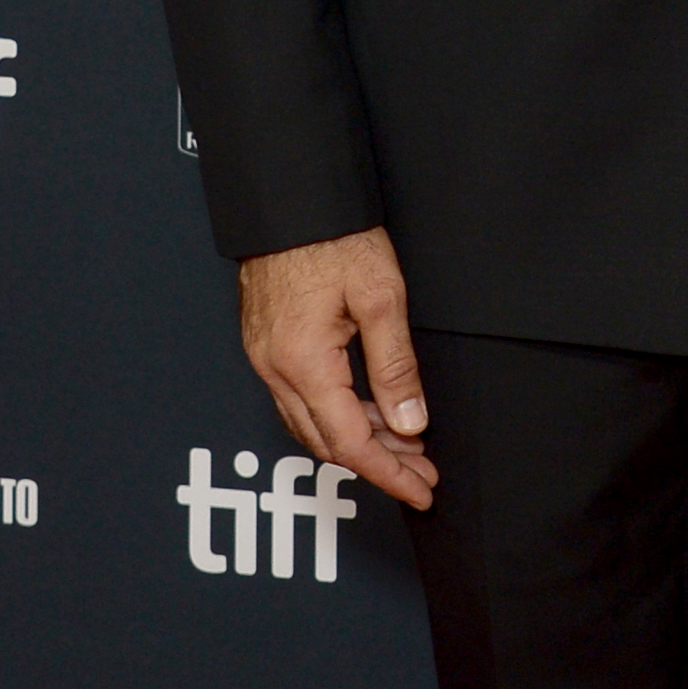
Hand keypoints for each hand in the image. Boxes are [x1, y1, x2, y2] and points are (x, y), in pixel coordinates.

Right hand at [239, 224, 436, 510]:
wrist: (288, 200)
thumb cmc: (332, 237)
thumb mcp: (381, 298)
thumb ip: (395, 367)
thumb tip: (409, 422)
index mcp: (303, 362)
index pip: (350, 442)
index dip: (389, 473)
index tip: (421, 488)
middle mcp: (275, 369)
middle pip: (328, 442)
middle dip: (380, 464)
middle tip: (422, 471)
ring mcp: (265, 359)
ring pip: (312, 424)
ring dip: (359, 441)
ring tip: (406, 443)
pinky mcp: (266, 346)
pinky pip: (300, 400)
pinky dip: (337, 416)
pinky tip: (369, 412)